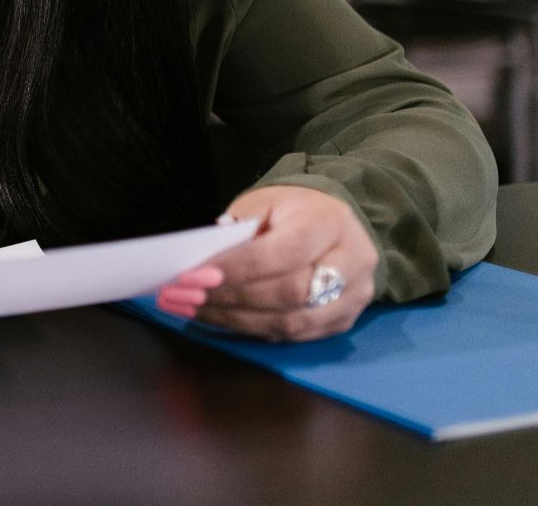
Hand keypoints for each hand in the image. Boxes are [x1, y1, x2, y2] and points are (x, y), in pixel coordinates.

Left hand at [155, 186, 377, 341]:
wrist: (335, 224)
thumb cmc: (293, 211)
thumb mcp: (265, 203)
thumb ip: (239, 229)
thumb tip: (204, 262)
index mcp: (330, 223)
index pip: (283, 253)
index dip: (236, 269)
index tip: (192, 275)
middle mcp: (352, 261)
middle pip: (289, 293)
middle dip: (231, 297)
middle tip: (184, 296)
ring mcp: (353, 297)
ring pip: (291, 322)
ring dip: (235, 319)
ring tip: (192, 309)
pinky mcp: (343, 322)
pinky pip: (293, 335)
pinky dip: (250, 329)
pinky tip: (218, 319)